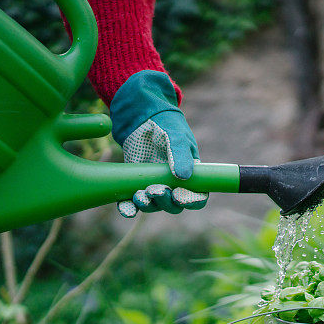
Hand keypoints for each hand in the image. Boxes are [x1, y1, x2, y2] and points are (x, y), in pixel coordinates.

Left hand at [109, 70, 207, 217]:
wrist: (142, 115)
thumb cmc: (166, 124)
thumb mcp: (177, 137)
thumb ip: (181, 155)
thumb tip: (183, 177)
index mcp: (191, 174)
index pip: (197, 196)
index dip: (191, 201)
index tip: (179, 195)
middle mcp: (174, 184)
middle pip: (174, 205)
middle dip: (166, 202)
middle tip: (155, 190)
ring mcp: (155, 184)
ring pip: (154, 205)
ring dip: (148, 205)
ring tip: (140, 195)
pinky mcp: (136, 183)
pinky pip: (134, 202)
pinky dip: (130, 208)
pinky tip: (126, 208)